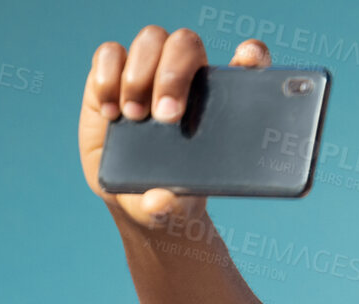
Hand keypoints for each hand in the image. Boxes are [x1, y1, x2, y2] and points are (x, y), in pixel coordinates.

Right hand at [78, 26, 271, 227]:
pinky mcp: (113, 75)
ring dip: (141, 75)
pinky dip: (107, 76)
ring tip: (134, 117)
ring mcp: (149, 71)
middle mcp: (186, 76)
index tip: (248, 61)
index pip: (247, 61)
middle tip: (167, 116)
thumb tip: (159, 200)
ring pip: (151, 40)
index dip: (251, 54)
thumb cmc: (172, 194)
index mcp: (220, 99)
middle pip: (186, 44)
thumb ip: (174, 205)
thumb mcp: (178, 207)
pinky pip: (109, 54)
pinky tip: (111, 112)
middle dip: (175, 74)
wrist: (136, 197)